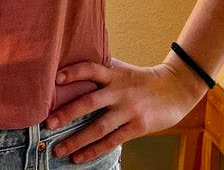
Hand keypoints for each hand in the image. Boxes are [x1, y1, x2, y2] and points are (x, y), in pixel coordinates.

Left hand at [45, 58, 207, 163]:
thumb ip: (103, 69)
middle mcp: (119, 91)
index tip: (56, 78)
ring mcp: (129, 110)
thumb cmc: (142, 79)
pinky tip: (79, 157)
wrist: (175, 89)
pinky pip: (112, 141)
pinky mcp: (138, 127)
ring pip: (99, 127)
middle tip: (48, 123)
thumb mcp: (123, 70)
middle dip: (67, 113)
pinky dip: (94, 150)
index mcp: (114, 74)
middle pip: (90, 102)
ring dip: (76, 139)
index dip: (73, 72)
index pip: (91, 69)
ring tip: (58, 149)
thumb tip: (74, 65)